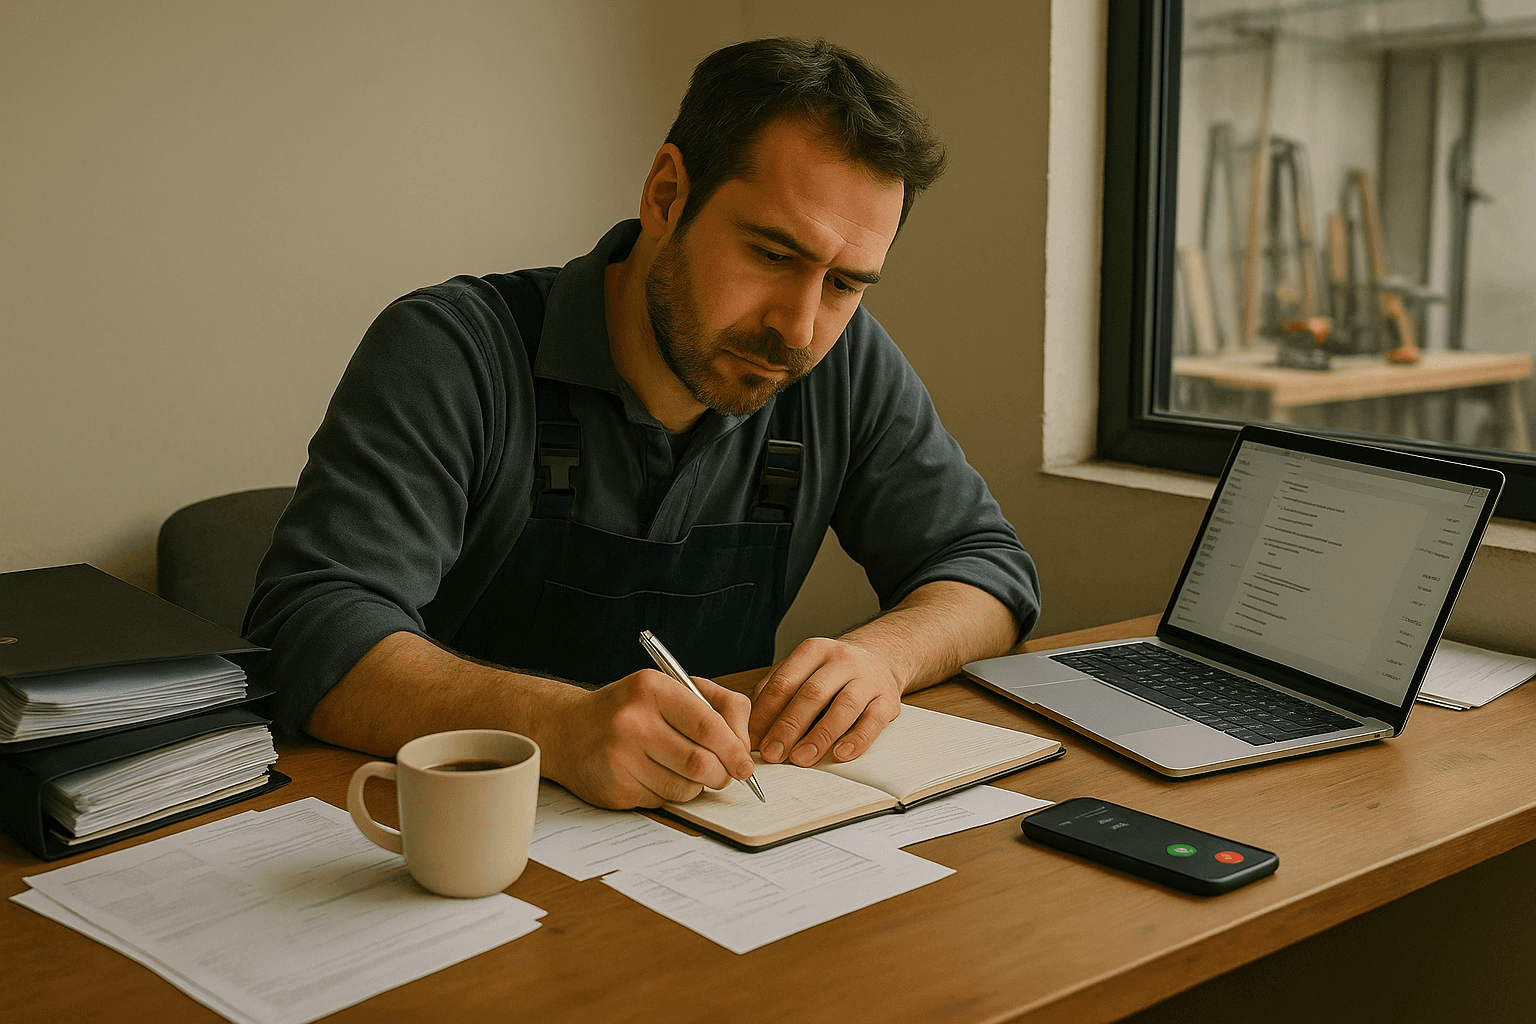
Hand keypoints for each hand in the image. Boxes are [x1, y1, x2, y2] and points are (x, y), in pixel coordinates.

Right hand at [542, 669, 753, 808]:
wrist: (568, 729)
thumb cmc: (630, 709)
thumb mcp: (670, 690)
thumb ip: (717, 707)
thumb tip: (743, 749)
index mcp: (652, 688)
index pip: (708, 724)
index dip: (734, 749)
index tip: (745, 764)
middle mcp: (632, 721)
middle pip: (700, 763)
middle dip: (722, 775)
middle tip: (724, 775)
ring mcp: (620, 757)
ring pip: (685, 788)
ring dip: (696, 787)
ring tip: (685, 772)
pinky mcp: (614, 787)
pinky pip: (662, 801)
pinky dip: (670, 794)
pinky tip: (654, 776)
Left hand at [749, 637, 902, 766]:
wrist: (880, 657)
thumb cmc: (831, 671)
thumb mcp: (802, 669)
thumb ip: (776, 692)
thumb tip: (752, 728)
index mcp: (813, 651)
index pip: (784, 682)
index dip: (766, 713)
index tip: (753, 740)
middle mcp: (841, 661)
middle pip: (812, 694)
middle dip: (789, 727)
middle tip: (773, 754)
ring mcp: (867, 679)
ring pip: (843, 706)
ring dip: (820, 736)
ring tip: (801, 758)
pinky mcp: (887, 699)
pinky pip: (873, 721)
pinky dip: (857, 739)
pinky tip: (840, 754)